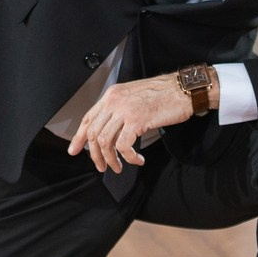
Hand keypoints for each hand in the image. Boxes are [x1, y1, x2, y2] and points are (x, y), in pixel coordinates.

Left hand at [67, 73, 193, 173]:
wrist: (182, 89)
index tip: (74, 150)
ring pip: (105, 141)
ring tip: (119, 167)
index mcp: (112, 95)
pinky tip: (137, 160)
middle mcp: (114, 101)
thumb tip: (109, 133)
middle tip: (102, 166)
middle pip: (93, 132)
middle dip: (95, 154)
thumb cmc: (163, 95)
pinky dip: (129, 157)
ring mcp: (125, 110)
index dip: (79, 136)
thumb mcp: (133, 97)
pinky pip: (124, 146)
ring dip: (111, 159)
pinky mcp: (137, 120)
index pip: (88, 117)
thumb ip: (119, 110)